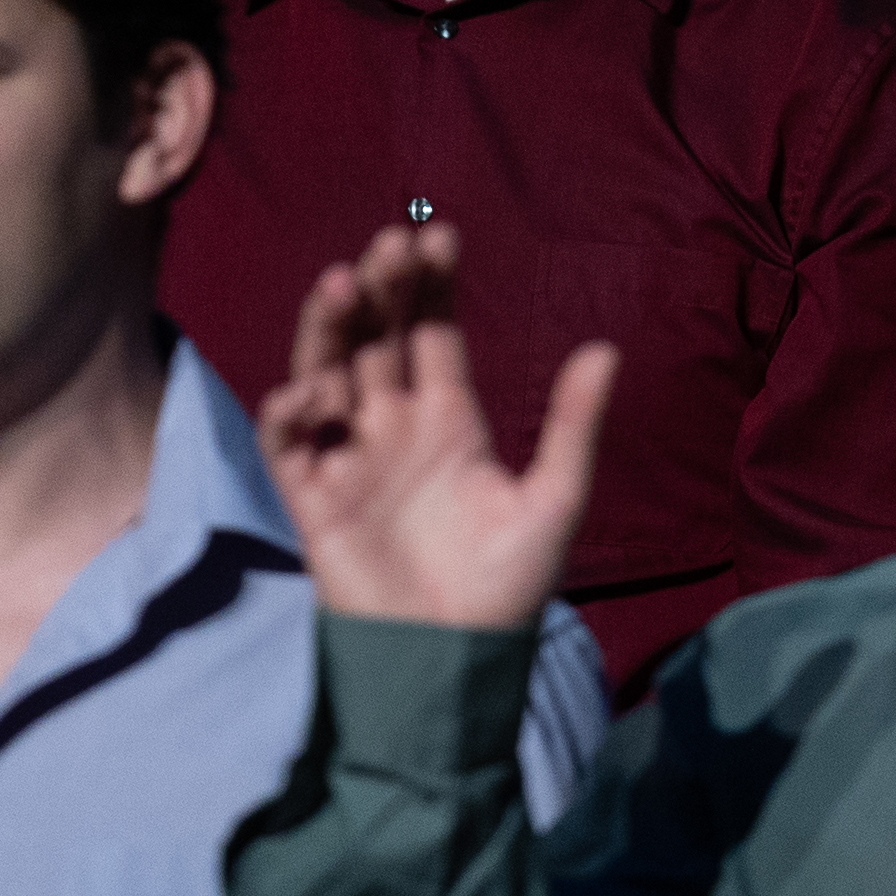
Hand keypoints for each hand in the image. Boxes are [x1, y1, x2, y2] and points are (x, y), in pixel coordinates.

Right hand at [261, 225, 612, 633]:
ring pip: (327, 370)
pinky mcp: (313, 497)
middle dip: (380, 288)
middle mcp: (394, 425)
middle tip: (391, 246)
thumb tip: (607, 347)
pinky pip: (289, 440)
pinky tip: (320, 390)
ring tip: (347, 284)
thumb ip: (572, 424)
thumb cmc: (506, 585)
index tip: (440, 236)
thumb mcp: (554, 500)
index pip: (431, 331)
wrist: (453, 658)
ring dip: (330, 327)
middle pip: (376, 337)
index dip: (432, 284)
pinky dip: (293, 408)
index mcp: (449, 418)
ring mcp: (350, 457)